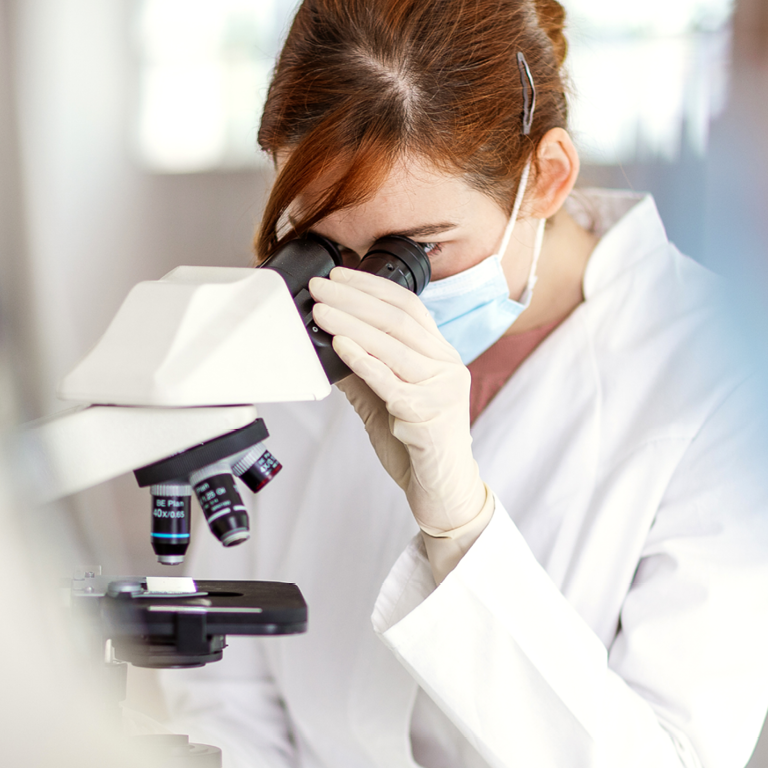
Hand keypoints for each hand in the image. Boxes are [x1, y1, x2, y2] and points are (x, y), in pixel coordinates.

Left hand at [309, 267, 489, 536]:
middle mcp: (447, 367)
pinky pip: (390, 381)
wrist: (444, 491)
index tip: (339, 275)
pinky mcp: (429, 415)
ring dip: (351, 323)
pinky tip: (339, 346)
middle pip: (399, 319)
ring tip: (320, 311)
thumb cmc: (418, 447)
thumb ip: (364, 373)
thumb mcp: (387, 401)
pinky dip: (362, 360)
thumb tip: (329, 344)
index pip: (409, 306)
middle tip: (320, 286)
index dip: (372, 287)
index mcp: (441, 356)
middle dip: (355, 298)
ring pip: (394, 344)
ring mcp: (441, 389)